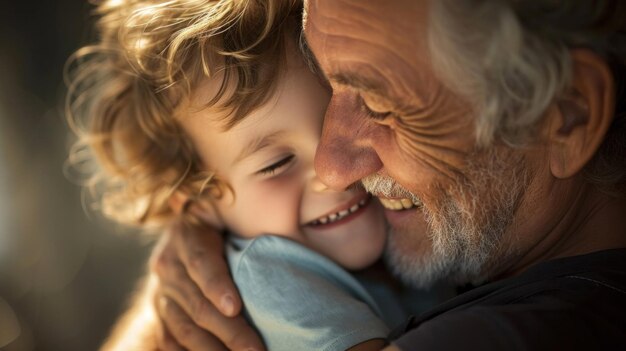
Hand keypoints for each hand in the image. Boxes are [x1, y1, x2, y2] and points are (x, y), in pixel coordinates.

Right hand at [150, 220, 264, 349]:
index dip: (216, 286)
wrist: (180, 235)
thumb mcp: (228, 216)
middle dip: (229, 331)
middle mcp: (168, 266)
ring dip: (213, 350)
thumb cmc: (221, 224)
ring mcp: (160, 293)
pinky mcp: (158, 314)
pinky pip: (170, 340)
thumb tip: (289, 249)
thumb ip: (246, 232)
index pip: (200, 262)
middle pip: (198, 304)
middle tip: (256, 350)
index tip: (235, 308)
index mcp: (186, 235)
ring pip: (184, 328)